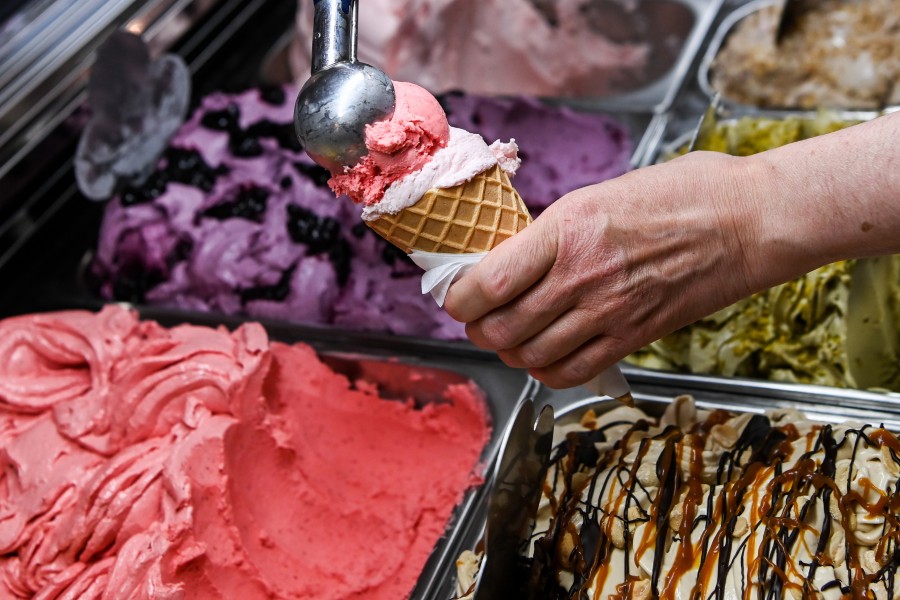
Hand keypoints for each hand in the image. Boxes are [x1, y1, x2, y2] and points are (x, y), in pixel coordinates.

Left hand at [445, 152, 766, 387]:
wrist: (744, 222)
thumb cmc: (678, 195)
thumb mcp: (597, 195)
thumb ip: (549, 234)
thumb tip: (507, 259)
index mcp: (565, 231)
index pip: (486, 283)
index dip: (458, 297)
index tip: (458, 293)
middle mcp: (580, 278)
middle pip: (500, 328)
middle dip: (477, 326)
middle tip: (479, 316)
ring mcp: (607, 313)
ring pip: (529, 356)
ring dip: (508, 350)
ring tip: (509, 335)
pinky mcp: (631, 338)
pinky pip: (570, 373)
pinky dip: (545, 371)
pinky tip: (544, 355)